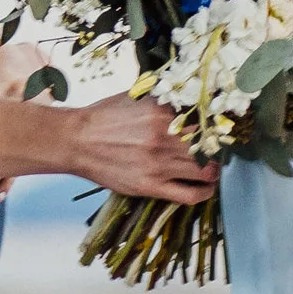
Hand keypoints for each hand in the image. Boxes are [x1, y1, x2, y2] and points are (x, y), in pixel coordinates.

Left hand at [0, 28, 52, 198]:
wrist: (39, 63)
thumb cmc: (6, 58)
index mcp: (9, 83)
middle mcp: (24, 103)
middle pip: (10, 136)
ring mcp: (34, 122)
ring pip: (21, 152)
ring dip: (6, 174)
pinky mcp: (38, 134)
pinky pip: (29, 158)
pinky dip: (13, 177)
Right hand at [69, 97, 219, 203]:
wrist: (76, 140)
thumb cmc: (103, 118)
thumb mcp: (136, 98)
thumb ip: (163, 101)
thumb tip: (189, 101)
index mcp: (162, 113)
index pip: (205, 121)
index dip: (215, 128)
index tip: (216, 132)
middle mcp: (163, 138)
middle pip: (208, 147)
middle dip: (215, 150)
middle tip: (213, 151)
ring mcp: (158, 164)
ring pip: (205, 171)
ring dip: (212, 171)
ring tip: (210, 169)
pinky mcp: (150, 186)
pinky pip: (190, 195)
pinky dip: (204, 193)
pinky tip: (206, 189)